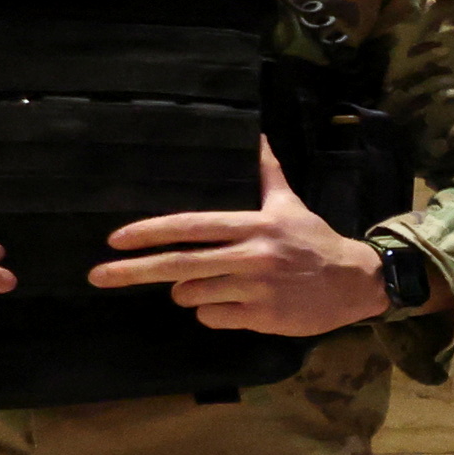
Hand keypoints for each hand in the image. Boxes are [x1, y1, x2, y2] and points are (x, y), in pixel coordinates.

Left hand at [92, 143, 393, 335]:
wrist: (356, 282)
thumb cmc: (316, 242)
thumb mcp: (291, 205)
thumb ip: (267, 174)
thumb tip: (257, 136)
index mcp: (252, 225)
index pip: (190, 227)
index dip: (149, 232)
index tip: (115, 239)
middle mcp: (250, 255)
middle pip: (178, 265)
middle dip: (132, 271)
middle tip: (97, 277)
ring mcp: (254, 288)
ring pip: (192, 294)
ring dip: (191, 292)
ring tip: (213, 285)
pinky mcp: (260, 317)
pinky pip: (212, 317)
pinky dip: (214, 313)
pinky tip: (235, 305)